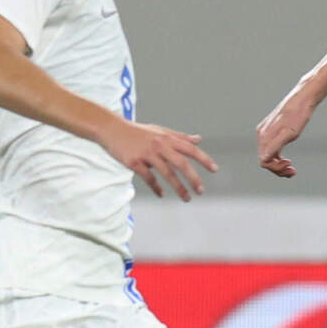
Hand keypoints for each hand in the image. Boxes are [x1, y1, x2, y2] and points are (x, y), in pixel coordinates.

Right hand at [100, 120, 216, 200]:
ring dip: (178, 187)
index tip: (214, 169)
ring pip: (166, 173)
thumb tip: (199, 140)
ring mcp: (146, 154)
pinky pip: (148, 178)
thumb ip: (180, 137)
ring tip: (187, 198)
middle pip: (181, 163)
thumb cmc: (138, 131)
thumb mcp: (160, 131)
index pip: (190, 149)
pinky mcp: (134, 162)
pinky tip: (161, 194)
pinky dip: (156, 187)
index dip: (203, 159)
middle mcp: (159, 145)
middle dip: (193, 178)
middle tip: (201, 191)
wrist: (112, 129)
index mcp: (167, 138)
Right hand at [255, 88, 314, 178]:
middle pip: (266, 160)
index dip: (276, 168)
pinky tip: (287, 160)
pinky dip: (279, 158)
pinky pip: (272, 149)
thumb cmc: (297, 115)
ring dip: (279, 165)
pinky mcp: (272, 131)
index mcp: (265, 136)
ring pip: (269, 155)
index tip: (290, 167)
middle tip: (292, 172)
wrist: (302, 100)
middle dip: (278, 168)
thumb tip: (264, 159)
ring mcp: (266, 132)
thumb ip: (275, 146)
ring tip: (291, 169)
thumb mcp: (289, 133)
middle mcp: (262, 135)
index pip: (264, 161)